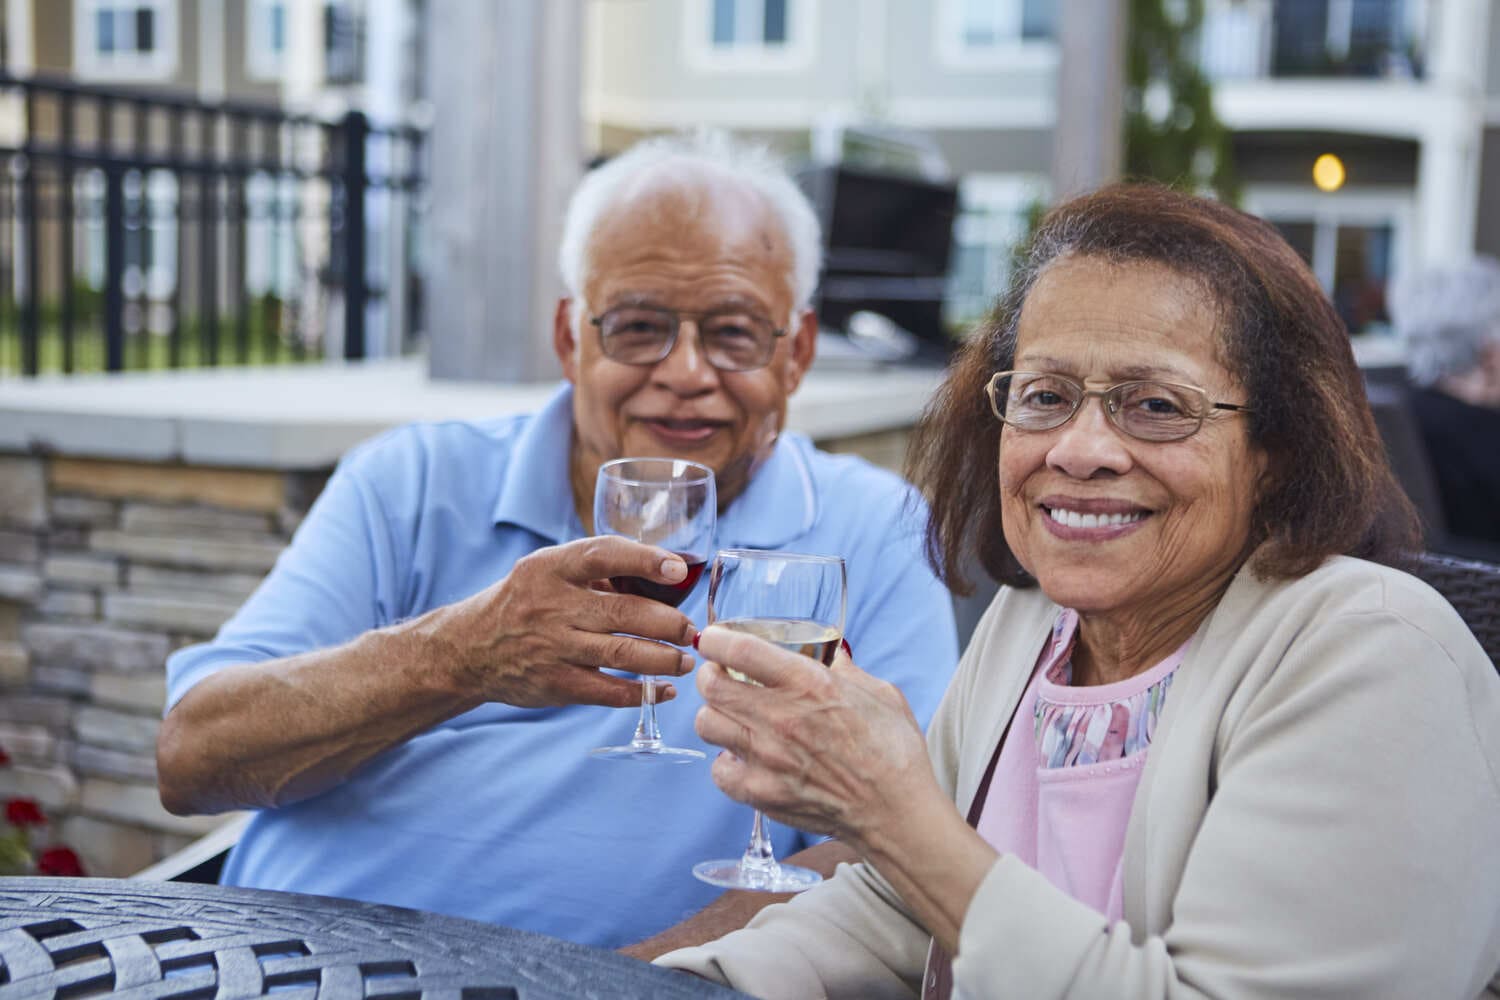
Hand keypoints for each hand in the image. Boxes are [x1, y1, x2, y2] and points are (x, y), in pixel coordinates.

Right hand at [429, 536, 697, 708]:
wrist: (468, 649)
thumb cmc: (524, 602)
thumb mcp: (547, 571)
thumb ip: (595, 570)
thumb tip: (662, 574)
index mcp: (551, 568)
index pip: (603, 555)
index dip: (645, 560)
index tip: (678, 570)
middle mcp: (551, 606)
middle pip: (623, 612)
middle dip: (668, 623)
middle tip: (690, 630)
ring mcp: (553, 647)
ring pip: (622, 655)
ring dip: (664, 659)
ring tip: (685, 660)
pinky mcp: (555, 684)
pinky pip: (608, 692)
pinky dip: (642, 693)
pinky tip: (664, 690)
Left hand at [692, 625, 932, 853]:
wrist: (896, 811)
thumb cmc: (894, 751)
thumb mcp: (879, 693)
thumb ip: (847, 671)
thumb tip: (832, 655)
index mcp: (808, 683)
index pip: (739, 649)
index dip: (715, 639)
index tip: (713, 639)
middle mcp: (779, 717)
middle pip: (711, 685)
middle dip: (709, 674)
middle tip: (719, 675)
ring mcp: (766, 757)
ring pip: (707, 723)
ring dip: (715, 715)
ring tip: (731, 717)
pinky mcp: (762, 792)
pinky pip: (718, 770)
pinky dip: (725, 762)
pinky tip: (743, 757)